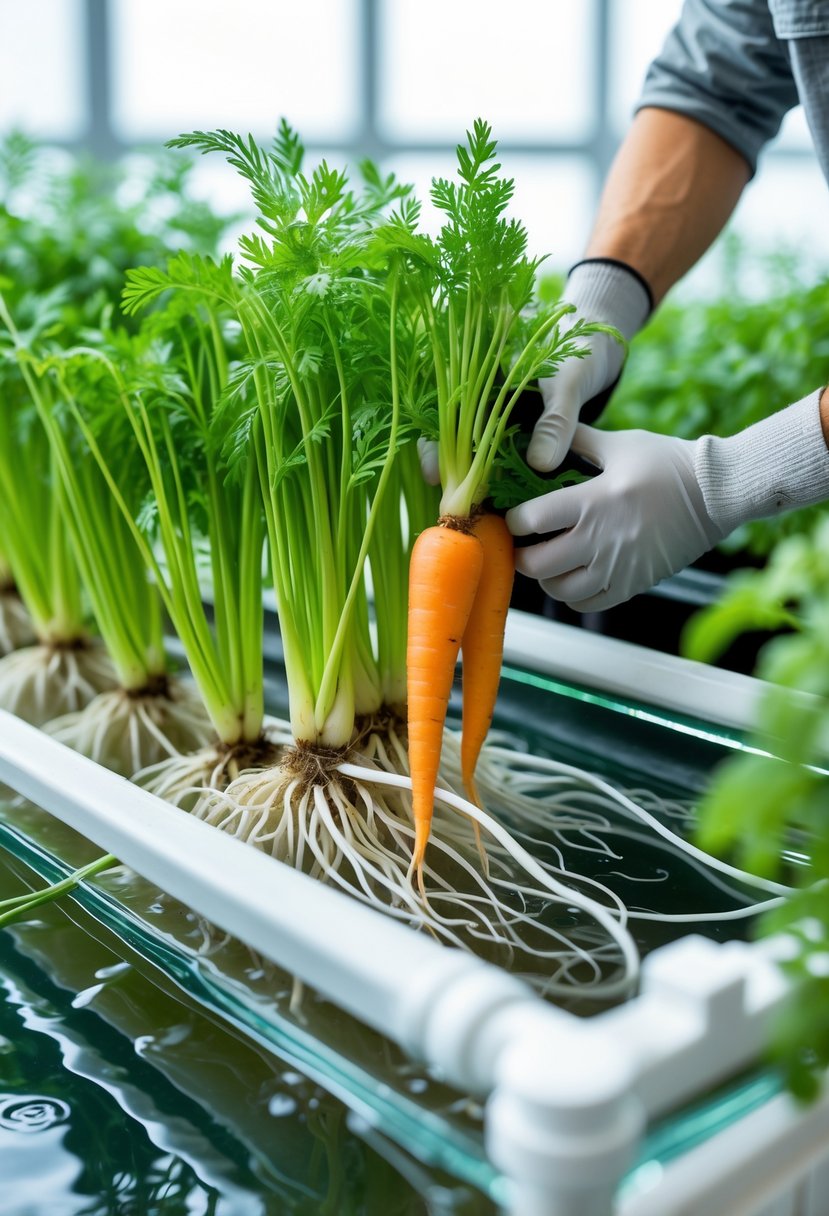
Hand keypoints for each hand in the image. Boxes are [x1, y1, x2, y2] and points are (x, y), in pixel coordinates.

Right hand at [417, 258, 651, 485]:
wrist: (602, 347)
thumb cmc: (581, 349)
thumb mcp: (570, 379)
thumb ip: (556, 419)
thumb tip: (540, 463)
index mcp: (481, 371)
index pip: (442, 409)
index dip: (433, 443)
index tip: (435, 475)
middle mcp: (484, 395)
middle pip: (451, 436)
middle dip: (449, 472)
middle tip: (453, 506)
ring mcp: (499, 415)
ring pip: (474, 451)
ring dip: (472, 480)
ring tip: (474, 511)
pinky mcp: (518, 432)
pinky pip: (501, 458)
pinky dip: (498, 478)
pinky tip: (499, 501)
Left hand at [507, 424, 722, 612]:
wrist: (716, 493)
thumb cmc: (668, 463)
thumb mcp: (621, 445)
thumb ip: (580, 442)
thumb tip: (546, 436)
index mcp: (592, 501)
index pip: (531, 520)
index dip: (514, 521)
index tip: (515, 517)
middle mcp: (600, 539)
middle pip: (536, 565)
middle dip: (521, 555)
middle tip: (523, 545)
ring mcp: (616, 566)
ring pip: (559, 589)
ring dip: (545, 578)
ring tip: (549, 562)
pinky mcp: (632, 583)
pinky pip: (588, 604)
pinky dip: (572, 595)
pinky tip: (574, 578)